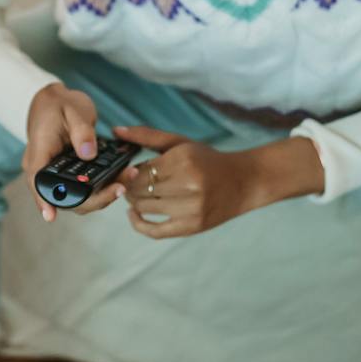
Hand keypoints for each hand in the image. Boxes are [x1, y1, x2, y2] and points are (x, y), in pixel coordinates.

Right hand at [22, 83, 125, 222]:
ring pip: (79, 196)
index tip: (51, 216)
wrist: (56, 99)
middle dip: (94, 198)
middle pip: (65, 197)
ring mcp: (59, 174)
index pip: (38, 182)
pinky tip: (123, 175)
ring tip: (128, 177)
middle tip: (120, 187)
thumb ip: (82, 131)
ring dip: (104, 193)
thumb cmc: (59, 103)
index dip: (44, 201)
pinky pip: (86, 187)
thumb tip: (89, 154)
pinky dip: (105, 185)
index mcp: (39, 153)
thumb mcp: (72, 110)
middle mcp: (46, 169)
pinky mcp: (71, 174)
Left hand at [108, 124, 264, 238]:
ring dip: (134, 202)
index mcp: (183, 161)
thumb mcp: (181, 143)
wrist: (243, 182)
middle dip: (129, 187)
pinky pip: (156, 231)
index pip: (140, 170)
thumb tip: (116, 130)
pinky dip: (139, 225)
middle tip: (127, 183)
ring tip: (135, 195)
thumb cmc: (208, 160)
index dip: (128, 172)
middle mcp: (188, 185)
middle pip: (141, 190)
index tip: (126, 171)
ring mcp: (191, 208)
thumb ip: (147, 136)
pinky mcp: (193, 226)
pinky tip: (133, 214)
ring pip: (146, 208)